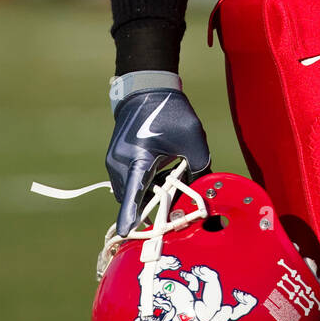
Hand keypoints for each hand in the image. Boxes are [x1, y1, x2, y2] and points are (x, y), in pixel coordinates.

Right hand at [106, 86, 209, 236]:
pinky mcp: (117, 157)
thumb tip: (205, 187)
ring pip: (130, 190)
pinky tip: (163, 173)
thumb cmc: (169, 111)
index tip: (126, 232)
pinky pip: (130, 180)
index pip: (133, 194)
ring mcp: (114, 160)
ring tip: (172, 185)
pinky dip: (144, 183)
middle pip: (132, 198)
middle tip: (174, 209)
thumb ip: (199, 165)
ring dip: (148, 194)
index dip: (131, 215)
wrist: (146, 87)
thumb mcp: (192, 137)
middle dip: (150, 206)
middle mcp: (119, 163)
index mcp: (136, 159)